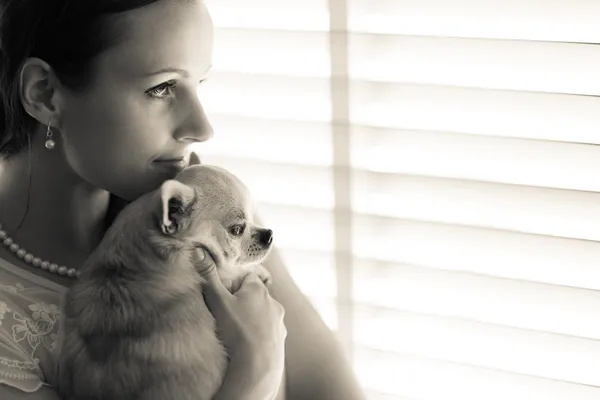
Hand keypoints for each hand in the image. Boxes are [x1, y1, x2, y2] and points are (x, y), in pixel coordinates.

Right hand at [194, 249, 286, 399]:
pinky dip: (261, 333)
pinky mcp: (281, 338)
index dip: (236, 284)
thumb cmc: (237, 330)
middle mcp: (273, 301)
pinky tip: (249, 343)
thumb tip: (199, 250)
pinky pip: (269, 330)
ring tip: (238, 331)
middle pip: (256, 295)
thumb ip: (208, 276)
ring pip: (264, 313)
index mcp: (258, 289)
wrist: (257, 365)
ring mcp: (279, 320)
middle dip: (244, 301)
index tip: (226, 295)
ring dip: (254, 317)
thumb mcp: (218, 301)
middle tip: (229, 314)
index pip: (248, 277)